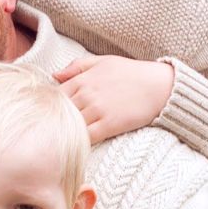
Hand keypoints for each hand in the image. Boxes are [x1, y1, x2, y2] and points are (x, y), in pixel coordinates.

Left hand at [53, 55, 174, 144]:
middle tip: (47, 131)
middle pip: (58, 112)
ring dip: (64, 133)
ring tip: (58, 141)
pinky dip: (79, 142)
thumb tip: (54, 76)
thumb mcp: (103, 61)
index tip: (47, 113)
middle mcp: (87, 94)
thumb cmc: (132, 73)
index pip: (54, 95)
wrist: (160, 86)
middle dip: (52, 121)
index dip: (48, 105)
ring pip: (70, 126)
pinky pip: (87, 137)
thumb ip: (77, 67)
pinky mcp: (110, 125)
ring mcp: (98, 110)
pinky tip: (75, 147)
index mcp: (83, 79)